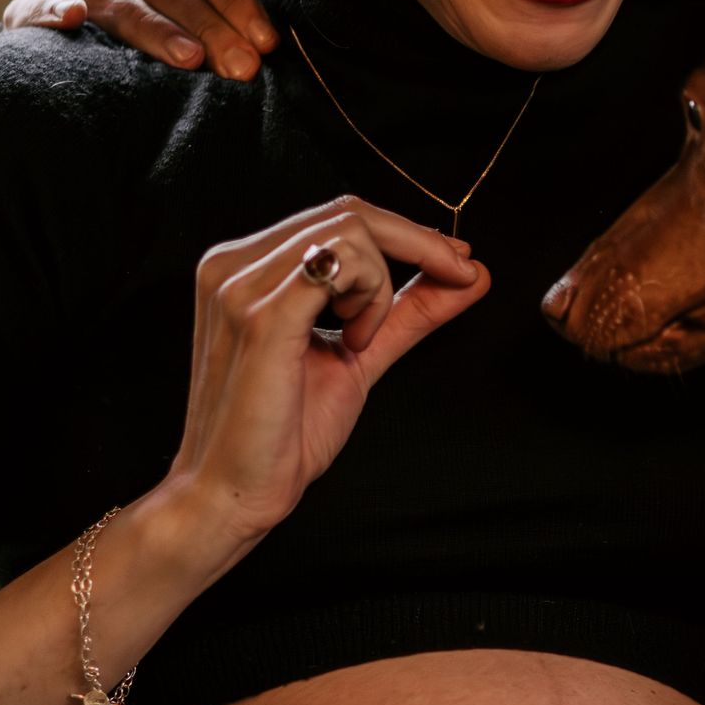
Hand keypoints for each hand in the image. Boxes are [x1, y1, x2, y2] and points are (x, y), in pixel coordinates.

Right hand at [2, 0, 275, 80]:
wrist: (89, 53)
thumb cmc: (164, 31)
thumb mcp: (199, 8)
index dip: (237, 0)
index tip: (267, 41)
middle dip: (210, 27)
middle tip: (242, 67)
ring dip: (153, 28)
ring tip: (189, 59)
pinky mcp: (34, 15)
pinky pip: (33, 9)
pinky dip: (50, 12)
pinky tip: (74, 20)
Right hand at [171, 198, 487, 560]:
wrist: (233, 492)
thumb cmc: (281, 433)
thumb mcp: (360, 355)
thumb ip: (408, 312)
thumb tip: (471, 273)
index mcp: (246, 267)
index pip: (338, 218)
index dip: (408, 233)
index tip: (456, 261)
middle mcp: (233, 263)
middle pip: (348, 212)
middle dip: (419, 242)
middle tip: (457, 276)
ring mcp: (240, 283)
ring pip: (350, 230)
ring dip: (382, 284)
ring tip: (364, 337)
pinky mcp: (259, 314)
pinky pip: (341, 262)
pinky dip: (371, 296)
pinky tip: (357, 339)